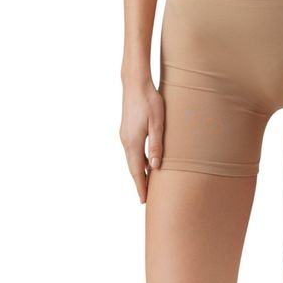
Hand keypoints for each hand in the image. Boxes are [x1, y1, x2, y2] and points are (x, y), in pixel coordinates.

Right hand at [120, 78, 164, 203]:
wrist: (134, 82)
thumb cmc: (149, 100)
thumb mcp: (158, 123)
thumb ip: (157, 145)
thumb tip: (156, 167)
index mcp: (133, 142)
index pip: (137, 171)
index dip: (141, 186)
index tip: (144, 200)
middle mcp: (125, 141)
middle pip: (133, 168)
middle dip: (140, 183)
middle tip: (145, 198)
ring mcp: (124, 135)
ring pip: (132, 160)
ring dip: (139, 172)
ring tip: (147, 184)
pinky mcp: (126, 130)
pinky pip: (132, 151)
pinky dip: (138, 161)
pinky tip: (147, 163)